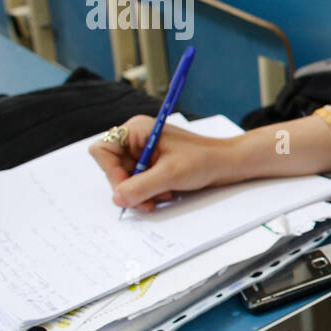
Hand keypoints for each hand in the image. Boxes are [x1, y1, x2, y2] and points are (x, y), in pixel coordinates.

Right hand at [89, 115, 237, 212]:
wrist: (228, 164)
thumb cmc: (204, 160)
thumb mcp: (170, 175)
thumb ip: (141, 186)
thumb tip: (118, 198)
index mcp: (136, 130)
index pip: (102, 151)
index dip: (110, 172)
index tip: (127, 188)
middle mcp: (136, 139)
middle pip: (112, 169)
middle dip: (130, 187)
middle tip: (147, 200)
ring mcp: (144, 153)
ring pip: (126, 180)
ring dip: (141, 192)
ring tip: (163, 194)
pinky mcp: (152, 165)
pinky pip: (139, 184)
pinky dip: (149, 192)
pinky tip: (166, 193)